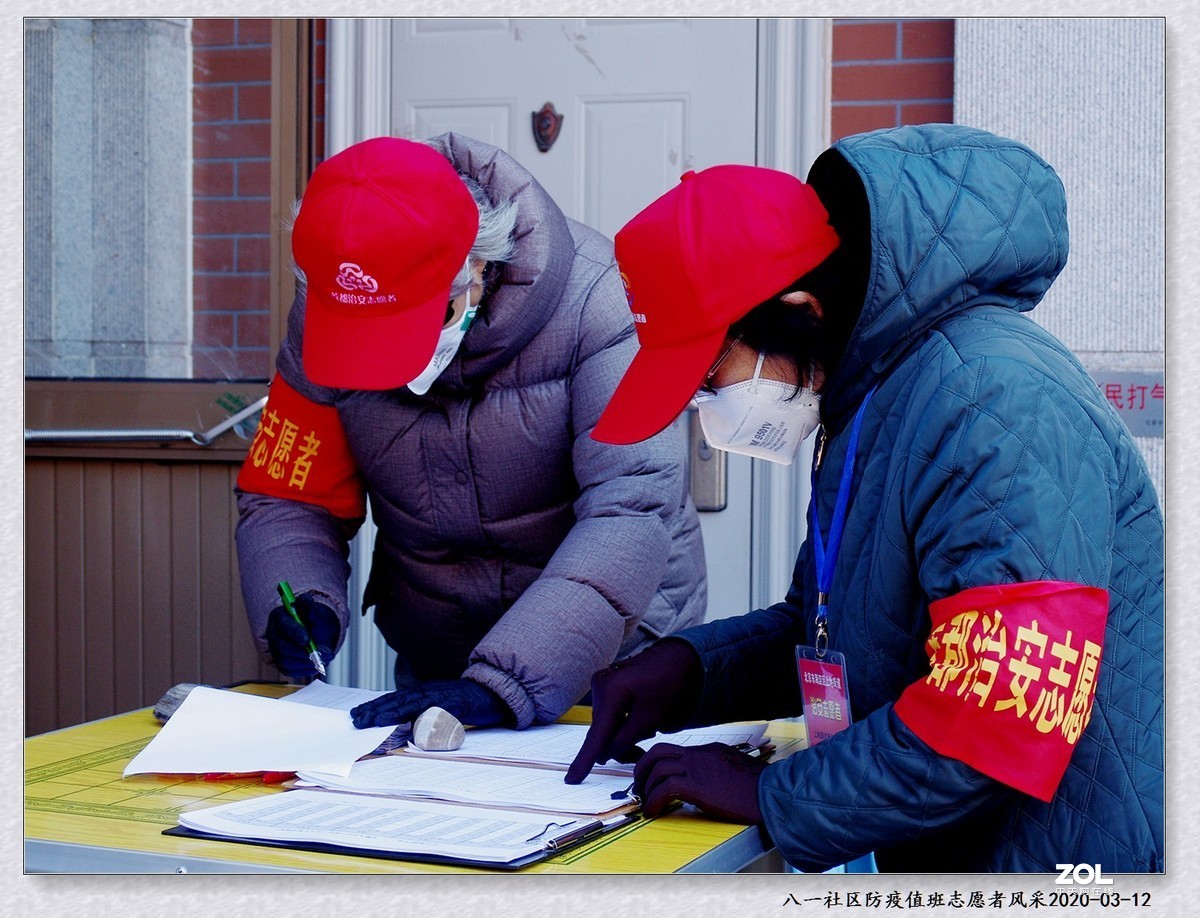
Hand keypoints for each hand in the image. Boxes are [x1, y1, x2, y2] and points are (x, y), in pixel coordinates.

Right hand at [264, 593, 338, 679]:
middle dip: (305, 652)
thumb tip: (306, 600)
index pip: (284, 625)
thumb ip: (311, 606)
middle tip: (325, 652)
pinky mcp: (280, 664)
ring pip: (286, 661)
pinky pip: (290, 671)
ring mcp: (274, 650)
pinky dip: (305, 669)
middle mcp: (273, 634)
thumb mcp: (314, 610)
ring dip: (308, 662)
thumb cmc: (312, 620)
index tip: (307, 639)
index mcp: (279, 617)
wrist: (313, 632)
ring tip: (326, 658)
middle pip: (283, 647)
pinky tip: (317, 664)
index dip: (295, 632)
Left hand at [350, 679, 510, 728]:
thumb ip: (425, 714)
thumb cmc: (466, 702)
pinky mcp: (453, 704)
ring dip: (388, 711)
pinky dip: (417, 717)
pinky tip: (405, 722)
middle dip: (375, 709)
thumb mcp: (441, 707)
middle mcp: (429, 691)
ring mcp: (441, 696)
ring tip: (371, 720)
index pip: (396, 699)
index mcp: (424, 693)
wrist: (494, 693)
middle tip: (356, 718)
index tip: (358, 713)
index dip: (376, 706)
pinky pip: (433, 712)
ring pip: (409, 703)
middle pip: (397, 700)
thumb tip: (409, 727)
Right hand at [564, 639, 702, 783]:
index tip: (572, 779)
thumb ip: (625, 739)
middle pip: (601, 731)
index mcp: (611, 692)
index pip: (597, 734)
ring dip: (622, 735)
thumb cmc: (670, 685)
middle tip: (640, 753)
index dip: (585, 760)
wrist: (680, 659)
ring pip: (606, 724)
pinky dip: (622, 723)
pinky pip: (610, 713)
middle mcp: (601, 686)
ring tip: (647, 731)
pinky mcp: (609, 685)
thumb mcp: (651, 718)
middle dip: (618, 746)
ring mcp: (603, 684)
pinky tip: (640, 721)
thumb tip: (605, 754)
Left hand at [633, 741, 767, 821]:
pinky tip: (654, 811)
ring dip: (646, 788)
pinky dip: (654, 800)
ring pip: (657, 768)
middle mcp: (699, 754)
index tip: (652, 779)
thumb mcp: (736, 768)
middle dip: (642, 768)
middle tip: (640, 787)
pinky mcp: (698, 785)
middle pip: (658, 751)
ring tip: (646, 803)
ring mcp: (697, 767)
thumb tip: (706, 784)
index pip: (674, 750)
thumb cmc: (761, 786)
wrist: (773, 792)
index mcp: (708, 750)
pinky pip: (664, 788)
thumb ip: (718, 770)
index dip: (657, 764)